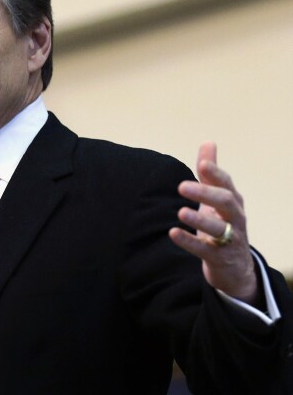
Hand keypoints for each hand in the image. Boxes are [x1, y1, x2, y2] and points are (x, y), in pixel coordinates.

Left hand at [168, 142, 256, 303]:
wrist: (235, 265)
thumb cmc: (223, 224)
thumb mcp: (218, 197)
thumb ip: (210, 173)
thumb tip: (208, 142)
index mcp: (232, 200)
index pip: (225, 183)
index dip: (215, 173)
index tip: (202, 163)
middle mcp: (235, 217)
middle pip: (226, 202)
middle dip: (206, 193)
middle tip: (181, 186)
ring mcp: (229, 239)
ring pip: (218, 228)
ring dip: (199, 219)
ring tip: (181, 212)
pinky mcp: (220, 257)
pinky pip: (205, 249)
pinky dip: (189, 242)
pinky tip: (172, 233)